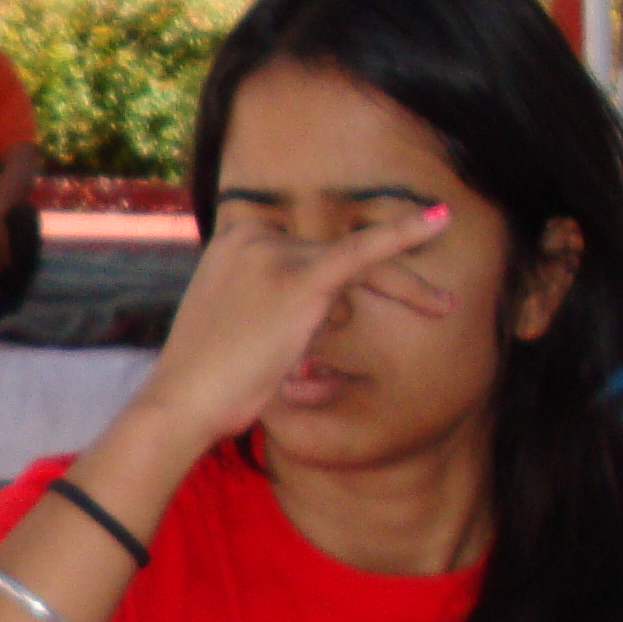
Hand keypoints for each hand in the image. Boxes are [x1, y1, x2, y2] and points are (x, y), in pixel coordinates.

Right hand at [128, 204, 456, 448]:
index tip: (352, 310)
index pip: (306, 253)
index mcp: (234, 242)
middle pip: (337, 255)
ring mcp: (276, 256)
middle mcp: (254, 238)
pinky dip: (403, 235)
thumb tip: (338, 310)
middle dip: (379, 287)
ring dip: (380, 300)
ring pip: (357, 266)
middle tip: (438, 303)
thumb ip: (275, 304)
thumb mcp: (237, 325)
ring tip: (378, 330)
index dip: (331, 292)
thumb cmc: (208, 380)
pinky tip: (440, 220)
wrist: (182, 401)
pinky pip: (362, 253)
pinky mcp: (301, 280)